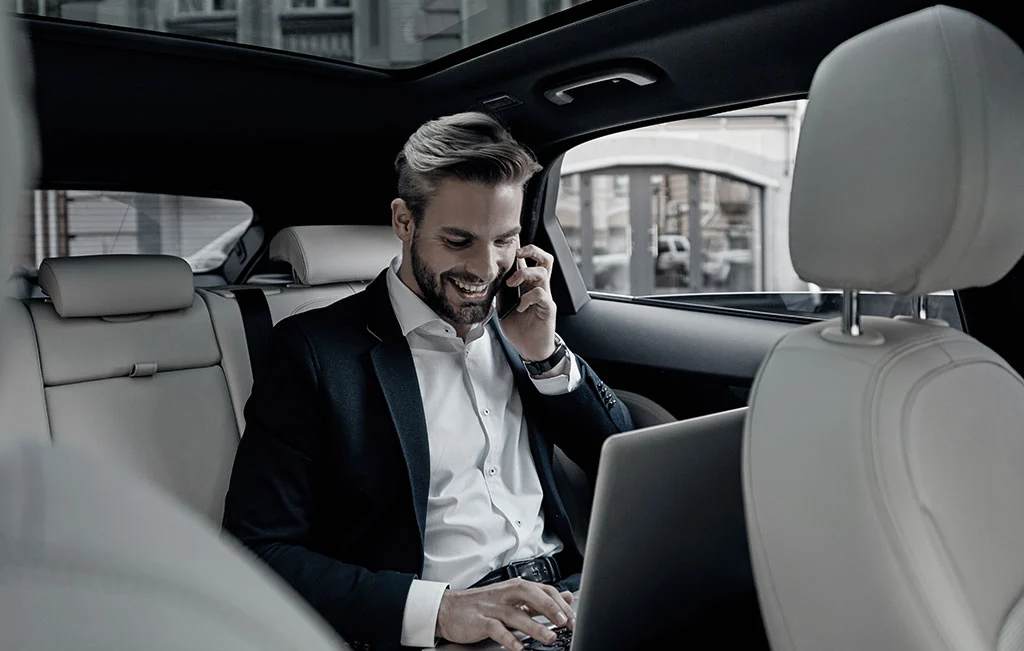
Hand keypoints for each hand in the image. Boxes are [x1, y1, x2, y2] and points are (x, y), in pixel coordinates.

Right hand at [435, 578, 574, 650]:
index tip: (572, 618)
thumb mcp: (512, 598)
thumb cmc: (482, 605)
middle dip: (551, 608)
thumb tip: (566, 597)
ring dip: (534, 627)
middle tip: (565, 622)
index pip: (543, 589)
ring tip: (549, 638)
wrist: (448, 609)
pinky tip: (519, 647)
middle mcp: (505, 594)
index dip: (559, 603)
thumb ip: (538, 600)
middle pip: (531, 596)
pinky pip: (495, 629)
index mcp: (515, 587)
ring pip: (516, 614)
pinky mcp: (479, 620)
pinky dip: (508, 638)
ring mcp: (492, 607)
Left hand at [499, 245, 557, 361]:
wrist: (530, 348)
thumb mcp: (503, 306)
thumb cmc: (519, 327)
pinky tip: (520, 307)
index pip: (530, 260)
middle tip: (517, 254)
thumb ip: (500, 291)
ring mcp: (545, 297)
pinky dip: (528, 298)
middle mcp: (539, 287)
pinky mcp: (548, 309)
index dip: (522, 248)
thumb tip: (490, 278)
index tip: (510, 241)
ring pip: (543, 272)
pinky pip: (541, 295)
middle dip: (532, 250)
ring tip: (512, 284)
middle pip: (545, 259)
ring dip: (525, 274)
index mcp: (528, 285)